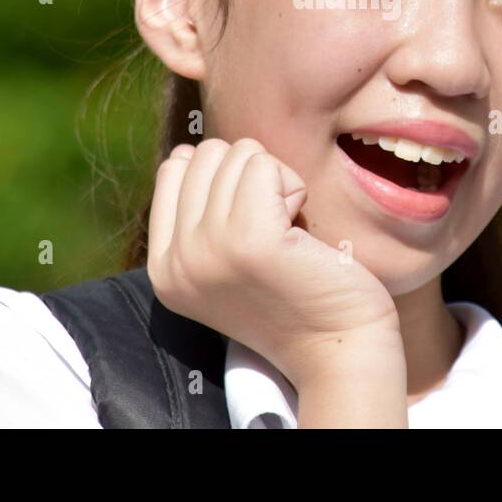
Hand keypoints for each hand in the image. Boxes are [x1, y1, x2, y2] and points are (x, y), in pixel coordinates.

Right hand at [146, 137, 401, 389]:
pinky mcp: (250, 238)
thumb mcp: (222, 261)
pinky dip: (292, 186)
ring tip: (288, 233)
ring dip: (275, 182)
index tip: (250, 225)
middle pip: (207, 155)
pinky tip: (300, 230)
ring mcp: (209, 248)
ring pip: (239, 154)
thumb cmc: (294, 295)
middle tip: (274, 228)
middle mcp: (178, 260)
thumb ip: (198, 212)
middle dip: (249, 176)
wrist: (337, 349)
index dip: (222, 179)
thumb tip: (187, 151)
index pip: (173, 170)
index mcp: (163, 267)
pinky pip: (264, 166)